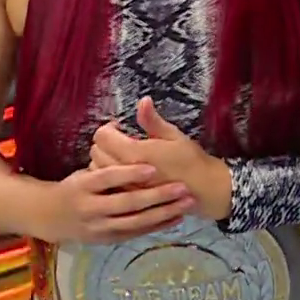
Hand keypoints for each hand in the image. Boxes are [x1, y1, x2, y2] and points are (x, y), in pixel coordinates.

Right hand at [40, 162, 196, 244]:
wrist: (49, 218)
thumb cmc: (74, 188)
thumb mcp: (83, 171)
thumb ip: (106, 156)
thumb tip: (127, 123)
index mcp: (83, 185)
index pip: (108, 178)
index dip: (130, 173)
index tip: (153, 168)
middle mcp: (90, 208)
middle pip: (127, 202)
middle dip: (157, 195)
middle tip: (182, 187)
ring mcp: (99, 226)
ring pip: (135, 221)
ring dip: (163, 212)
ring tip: (186, 203)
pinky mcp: (108, 239)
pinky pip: (136, 233)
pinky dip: (156, 226)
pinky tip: (176, 218)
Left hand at [90, 97, 228, 221]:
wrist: (202, 191)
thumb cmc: (190, 160)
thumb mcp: (174, 136)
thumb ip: (152, 120)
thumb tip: (143, 100)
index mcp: (135, 152)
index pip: (103, 136)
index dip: (109, 128)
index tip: (121, 127)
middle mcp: (125, 171)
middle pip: (96, 151)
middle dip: (105, 143)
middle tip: (121, 140)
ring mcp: (124, 187)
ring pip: (97, 169)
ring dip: (104, 159)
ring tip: (120, 156)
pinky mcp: (127, 198)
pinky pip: (107, 185)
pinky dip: (108, 175)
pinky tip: (122, 172)